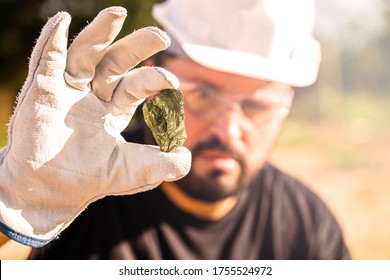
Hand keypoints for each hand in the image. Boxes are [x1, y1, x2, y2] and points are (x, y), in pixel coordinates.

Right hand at [0, 6, 190, 246]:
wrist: (51, 193)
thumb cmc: (89, 180)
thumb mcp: (134, 172)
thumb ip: (164, 164)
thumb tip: (187, 157)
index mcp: (111, 110)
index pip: (135, 85)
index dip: (154, 80)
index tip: (174, 83)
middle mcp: (90, 96)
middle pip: (114, 62)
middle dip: (136, 47)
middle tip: (162, 36)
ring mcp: (65, 91)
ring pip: (83, 54)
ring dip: (99, 32)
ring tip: (118, 13)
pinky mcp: (41, 91)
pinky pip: (45, 60)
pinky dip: (51, 40)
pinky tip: (62, 20)